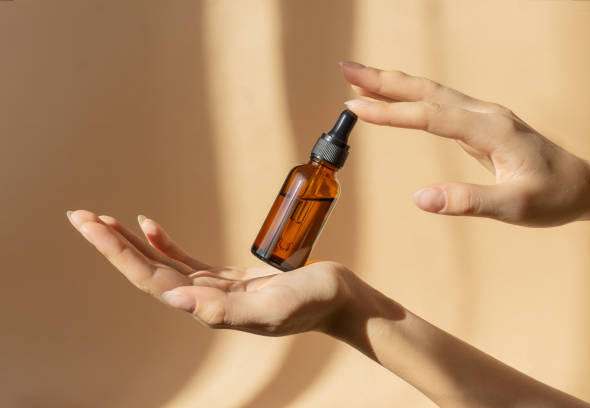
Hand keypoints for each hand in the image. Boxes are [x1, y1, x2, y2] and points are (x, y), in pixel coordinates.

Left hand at [66, 210, 350, 335]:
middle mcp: (203, 299)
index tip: (91, 226)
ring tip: (101, 219)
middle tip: (79, 215)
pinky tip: (148, 225)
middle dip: (111, 243)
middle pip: (146, 268)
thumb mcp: (274, 307)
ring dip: (130, 242)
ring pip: (160, 263)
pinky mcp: (226, 277)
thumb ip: (226, 309)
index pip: (151, 278)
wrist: (337, 300)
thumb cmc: (313, 303)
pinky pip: (184, 258)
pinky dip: (163, 241)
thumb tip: (176, 300)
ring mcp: (213, 287)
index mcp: (209, 307)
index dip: (119, 253)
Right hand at [340, 61, 589, 226]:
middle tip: (346, 69)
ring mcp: (482, 115)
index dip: (391, 112)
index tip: (355, 107)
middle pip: (426, 90)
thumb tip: (420, 199)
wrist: (582, 186)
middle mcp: (484, 114)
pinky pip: (437, 101)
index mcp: (490, 130)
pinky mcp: (480, 122)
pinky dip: (410, 94)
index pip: (430, 116)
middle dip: (383, 80)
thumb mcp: (514, 207)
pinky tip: (396, 96)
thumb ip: (468, 202)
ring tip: (358, 77)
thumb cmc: (552, 196)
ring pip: (430, 91)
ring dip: (393, 83)